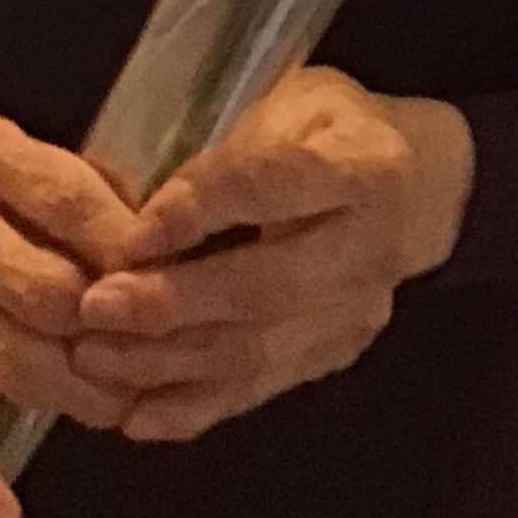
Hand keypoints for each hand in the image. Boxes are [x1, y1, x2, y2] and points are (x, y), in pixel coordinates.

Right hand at [0, 103, 145, 517]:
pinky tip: (8, 513)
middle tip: (163, 343)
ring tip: (127, 403)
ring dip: (81, 393)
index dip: (128, 242)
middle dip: (113, 324)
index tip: (176, 268)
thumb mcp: (6, 145)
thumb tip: (167, 228)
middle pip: (47, 288)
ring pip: (15, 361)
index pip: (65, 197)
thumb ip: (77, 176)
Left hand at [69, 68, 474, 444]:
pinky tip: (135, 417)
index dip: (202, 210)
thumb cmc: (337, 127)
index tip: (132, 234)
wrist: (424, 188)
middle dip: (174, 304)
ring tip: (93, 357)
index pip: (277, 188)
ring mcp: (355, 315)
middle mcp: (369, 251)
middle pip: (266, 287)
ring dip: (167, 363)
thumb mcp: (294, 100)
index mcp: (365, 168)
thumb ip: (235, 145)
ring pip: (257, 352)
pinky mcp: (334, 356)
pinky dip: (193, 409)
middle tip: (95, 307)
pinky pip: (259, 390)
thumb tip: (150, 207)